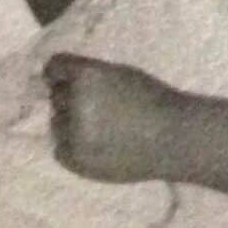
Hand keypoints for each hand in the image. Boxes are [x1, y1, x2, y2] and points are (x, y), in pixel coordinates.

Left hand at [47, 54, 183, 184]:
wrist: (175, 139)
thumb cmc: (152, 101)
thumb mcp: (119, 74)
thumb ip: (87, 75)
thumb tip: (52, 80)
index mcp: (85, 76)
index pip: (53, 67)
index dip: (61, 74)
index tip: (70, 81)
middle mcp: (75, 102)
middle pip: (56, 96)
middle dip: (71, 100)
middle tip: (99, 109)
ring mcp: (74, 133)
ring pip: (57, 124)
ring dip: (71, 125)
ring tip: (103, 131)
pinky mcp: (77, 160)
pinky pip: (61, 150)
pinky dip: (74, 149)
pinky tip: (99, 147)